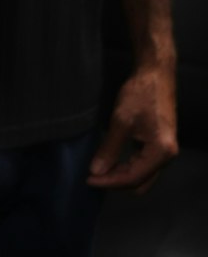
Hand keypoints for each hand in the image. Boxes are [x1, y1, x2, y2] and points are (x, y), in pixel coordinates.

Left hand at [87, 64, 177, 192]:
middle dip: (117, 182)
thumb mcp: (121, 121)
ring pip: (143, 175)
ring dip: (123, 175)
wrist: (156, 74)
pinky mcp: (160, 144)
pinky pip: (144, 164)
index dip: (110, 181)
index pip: (133, 178)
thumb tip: (96, 171)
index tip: (88, 179)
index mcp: (161, 152)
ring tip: (101, 170)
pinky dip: (129, 165)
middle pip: (141, 182)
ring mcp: (165, 151)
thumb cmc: (140, 94)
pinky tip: (114, 160)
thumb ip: (110, 148)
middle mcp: (167, 157)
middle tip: (94, 176)